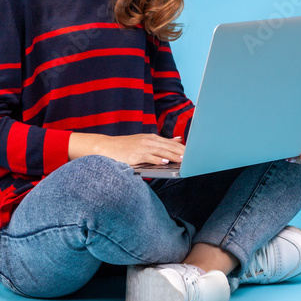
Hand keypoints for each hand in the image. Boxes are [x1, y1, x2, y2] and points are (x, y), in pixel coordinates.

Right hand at [68, 131, 184, 166]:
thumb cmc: (125, 147)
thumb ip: (161, 142)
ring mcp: (142, 147)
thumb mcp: (144, 141)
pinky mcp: (136, 155)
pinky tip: (165, 163)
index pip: (171, 143)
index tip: (194, 152)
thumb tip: (177, 139)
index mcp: (152, 137)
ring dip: (173, 156)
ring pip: (161, 152)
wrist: (106, 147)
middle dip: (181, 152)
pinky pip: (149, 157)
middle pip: (169, 146)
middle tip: (193, 157)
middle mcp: (149, 140)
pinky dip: (158, 160)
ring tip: (183, 160)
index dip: (182, 148)